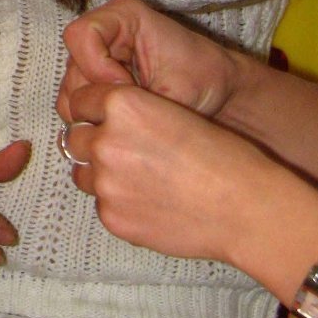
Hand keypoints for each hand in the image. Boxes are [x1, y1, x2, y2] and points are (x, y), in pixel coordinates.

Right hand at [57, 0, 239, 123]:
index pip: (81, 35)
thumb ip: (135, 101)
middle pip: (72, 66)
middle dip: (98, 95)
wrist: (218, 89)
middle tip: (132, 109)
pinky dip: (93, 117)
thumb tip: (100, 116)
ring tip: (130, 115)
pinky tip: (123, 119)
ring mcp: (95, 57)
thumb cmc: (203, 80)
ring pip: (70, 89)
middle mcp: (104, 31)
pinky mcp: (94, 81)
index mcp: (123, 16)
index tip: (127, 89)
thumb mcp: (173, 88)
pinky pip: (74, 104)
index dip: (97, 67)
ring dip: (95, 109)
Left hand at [63, 83, 260, 262]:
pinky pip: (101, 204)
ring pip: (83, 173)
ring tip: (137, 179)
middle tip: (123, 152)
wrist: (243, 206)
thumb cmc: (220, 154)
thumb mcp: (172, 111)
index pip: (80, 101)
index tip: (105, 119)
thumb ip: (129, 116)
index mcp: (123, 104)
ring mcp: (106, 182)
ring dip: (100, 174)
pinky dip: (117, 203)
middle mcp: (107, 139)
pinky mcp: (112, 217)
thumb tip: (100, 124)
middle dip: (93, 142)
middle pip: (75, 137)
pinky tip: (149, 202)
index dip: (93, 110)